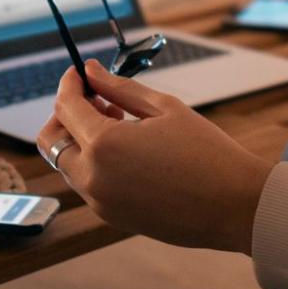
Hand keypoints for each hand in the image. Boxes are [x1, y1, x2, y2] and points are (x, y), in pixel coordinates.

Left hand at [36, 60, 275, 254]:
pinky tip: (128, 150)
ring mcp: (100, 202)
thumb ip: (119, 89)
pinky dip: (94, 162)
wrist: (235, 207)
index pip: (66, 107)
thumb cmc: (207, 152)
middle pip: (52, 140)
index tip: (79, 72)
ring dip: (80, 139)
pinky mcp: (111, 217)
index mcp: (104, 145)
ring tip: (120, 122)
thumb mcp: (164, 109)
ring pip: (67, 164)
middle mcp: (93, 178)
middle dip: (66, 114)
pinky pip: (88, 184)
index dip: (69, 84)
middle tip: (97, 98)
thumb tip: (90, 71)